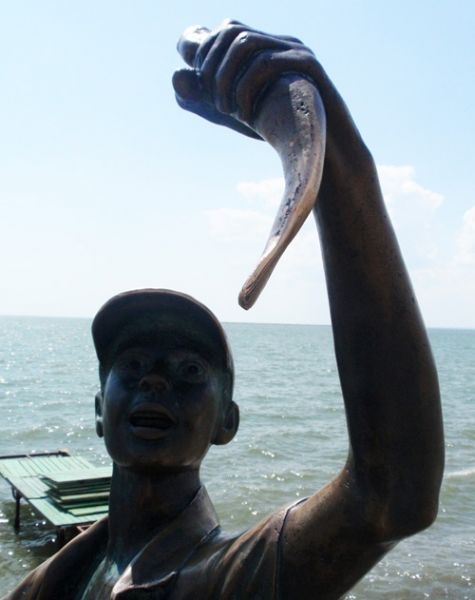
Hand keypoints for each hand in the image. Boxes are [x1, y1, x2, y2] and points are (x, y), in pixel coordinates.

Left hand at [173, 19, 315, 138]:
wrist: (327, 153)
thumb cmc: (283, 131)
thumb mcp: (237, 113)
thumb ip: (205, 98)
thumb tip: (175, 77)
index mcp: (262, 48)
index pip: (222, 30)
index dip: (200, 52)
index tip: (197, 87)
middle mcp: (278, 41)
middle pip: (229, 30)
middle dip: (211, 68)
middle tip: (214, 104)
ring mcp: (295, 49)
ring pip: (244, 43)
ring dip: (225, 79)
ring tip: (228, 111)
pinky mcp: (309, 66)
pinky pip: (266, 63)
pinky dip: (247, 89)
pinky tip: (247, 116)